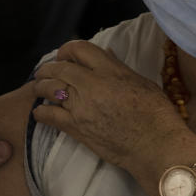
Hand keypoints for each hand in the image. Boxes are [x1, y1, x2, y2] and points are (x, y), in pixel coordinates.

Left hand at [31, 40, 187, 177]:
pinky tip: (39, 112)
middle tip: (44, 72)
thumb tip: (105, 53)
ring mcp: (81, 107)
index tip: (63, 56)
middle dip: (48, 68)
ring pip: (49, 89)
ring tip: (39, 88)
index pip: (79, 49)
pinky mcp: (76, 128)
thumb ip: (118, 67)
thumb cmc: (157, 114)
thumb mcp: (141, 82)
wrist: (156, 146)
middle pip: (59, 68)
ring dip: (40, 87)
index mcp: (110, 71)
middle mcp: (92, 85)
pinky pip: (49, 116)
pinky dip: (40, 112)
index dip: (67, 50)